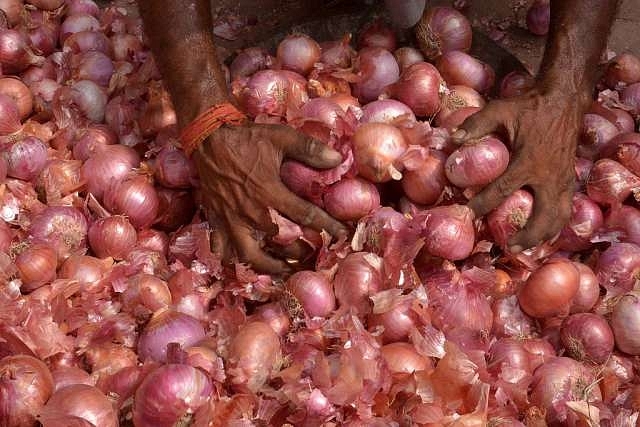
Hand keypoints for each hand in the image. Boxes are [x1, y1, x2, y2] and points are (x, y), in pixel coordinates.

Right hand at [192, 122, 347, 272]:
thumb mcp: (281, 137)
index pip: (306, 216)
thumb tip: (338, 160)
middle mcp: (252, 212)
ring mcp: (231, 220)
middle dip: (300, 252)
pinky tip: (244, 261)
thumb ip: (309, 149)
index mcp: (270, 192)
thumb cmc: (246, 139)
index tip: (343, 235)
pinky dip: (232, 259)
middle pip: (281, 244)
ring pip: (250, 256)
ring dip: (268, 266)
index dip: (328, 227)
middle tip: (312, 253)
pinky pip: (222, 249)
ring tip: (282, 268)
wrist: (208, 139)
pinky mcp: (216, 221)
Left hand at [453, 88, 583, 252]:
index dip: (483, 204)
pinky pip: (565, 210)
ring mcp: (562, 180)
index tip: (468, 214)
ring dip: (543, 236)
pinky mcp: (568, 180)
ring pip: (558, 218)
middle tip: (508, 248)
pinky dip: (555, 225)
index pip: (502, 190)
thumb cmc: (530, 107)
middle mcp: (548, 176)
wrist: (564, 100)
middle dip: (526, 236)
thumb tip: (452, 139)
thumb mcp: (500, 110)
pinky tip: (543, 235)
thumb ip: (476, 124)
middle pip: (542, 217)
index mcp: (528, 161)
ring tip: (526, 248)